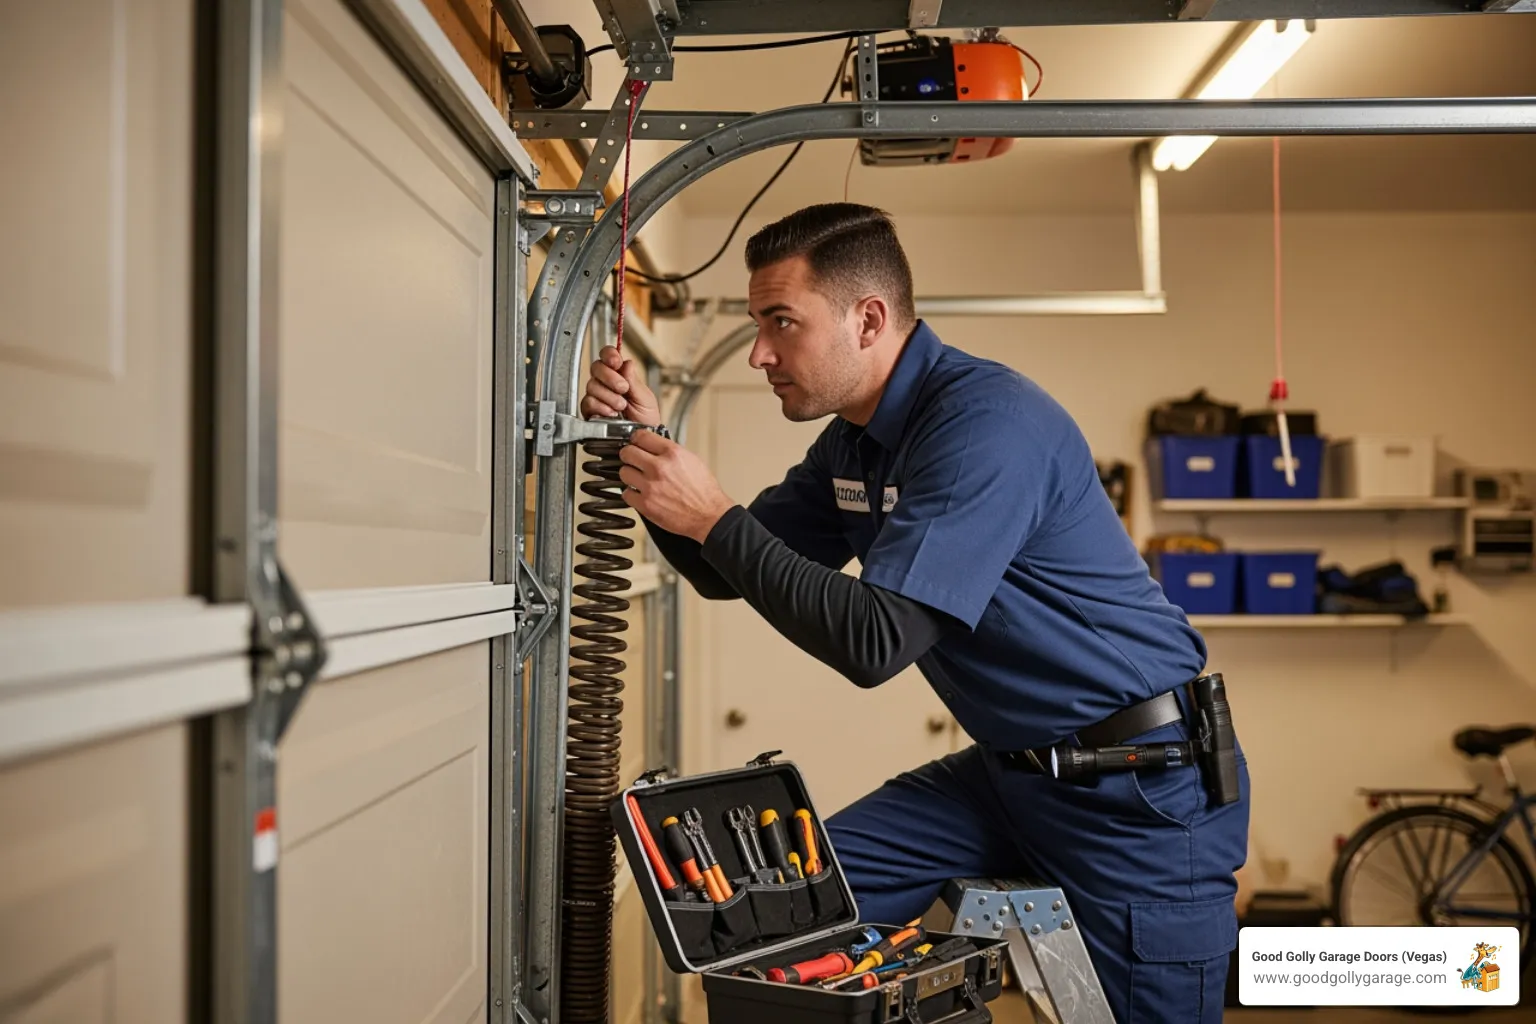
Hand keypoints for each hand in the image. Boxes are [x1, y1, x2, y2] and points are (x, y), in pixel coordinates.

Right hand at [581, 345, 659, 426]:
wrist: (641, 439)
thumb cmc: (646, 419)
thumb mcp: (645, 398)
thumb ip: (634, 380)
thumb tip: (626, 363)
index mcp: (621, 375)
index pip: (608, 356)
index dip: (609, 355)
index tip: (616, 362)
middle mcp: (606, 384)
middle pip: (596, 368)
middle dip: (610, 377)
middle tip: (623, 388)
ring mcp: (597, 397)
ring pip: (592, 386)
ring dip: (609, 396)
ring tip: (621, 406)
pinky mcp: (590, 411)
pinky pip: (588, 403)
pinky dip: (601, 407)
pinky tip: (611, 413)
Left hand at [619, 429, 735, 542]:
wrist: (709, 515)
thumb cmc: (704, 491)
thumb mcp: (692, 461)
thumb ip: (670, 452)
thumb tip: (654, 448)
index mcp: (672, 453)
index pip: (641, 436)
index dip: (636, 439)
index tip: (635, 443)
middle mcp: (659, 467)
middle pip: (627, 452)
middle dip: (629, 456)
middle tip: (632, 460)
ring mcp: (650, 486)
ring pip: (624, 472)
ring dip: (629, 475)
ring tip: (638, 479)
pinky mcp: (645, 504)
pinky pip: (626, 494)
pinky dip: (631, 494)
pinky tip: (640, 494)